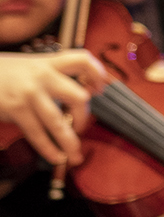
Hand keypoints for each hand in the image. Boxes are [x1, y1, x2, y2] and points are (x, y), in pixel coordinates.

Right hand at [0, 49, 106, 164]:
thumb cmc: (3, 73)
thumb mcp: (29, 65)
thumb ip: (52, 75)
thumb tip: (79, 96)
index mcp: (48, 62)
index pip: (82, 60)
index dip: (98, 73)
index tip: (102, 88)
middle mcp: (42, 76)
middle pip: (79, 97)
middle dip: (83, 117)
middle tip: (80, 126)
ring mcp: (30, 94)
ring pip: (60, 123)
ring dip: (70, 143)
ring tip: (75, 155)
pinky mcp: (16, 110)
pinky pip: (38, 134)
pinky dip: (49, 149)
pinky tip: (56, 157)